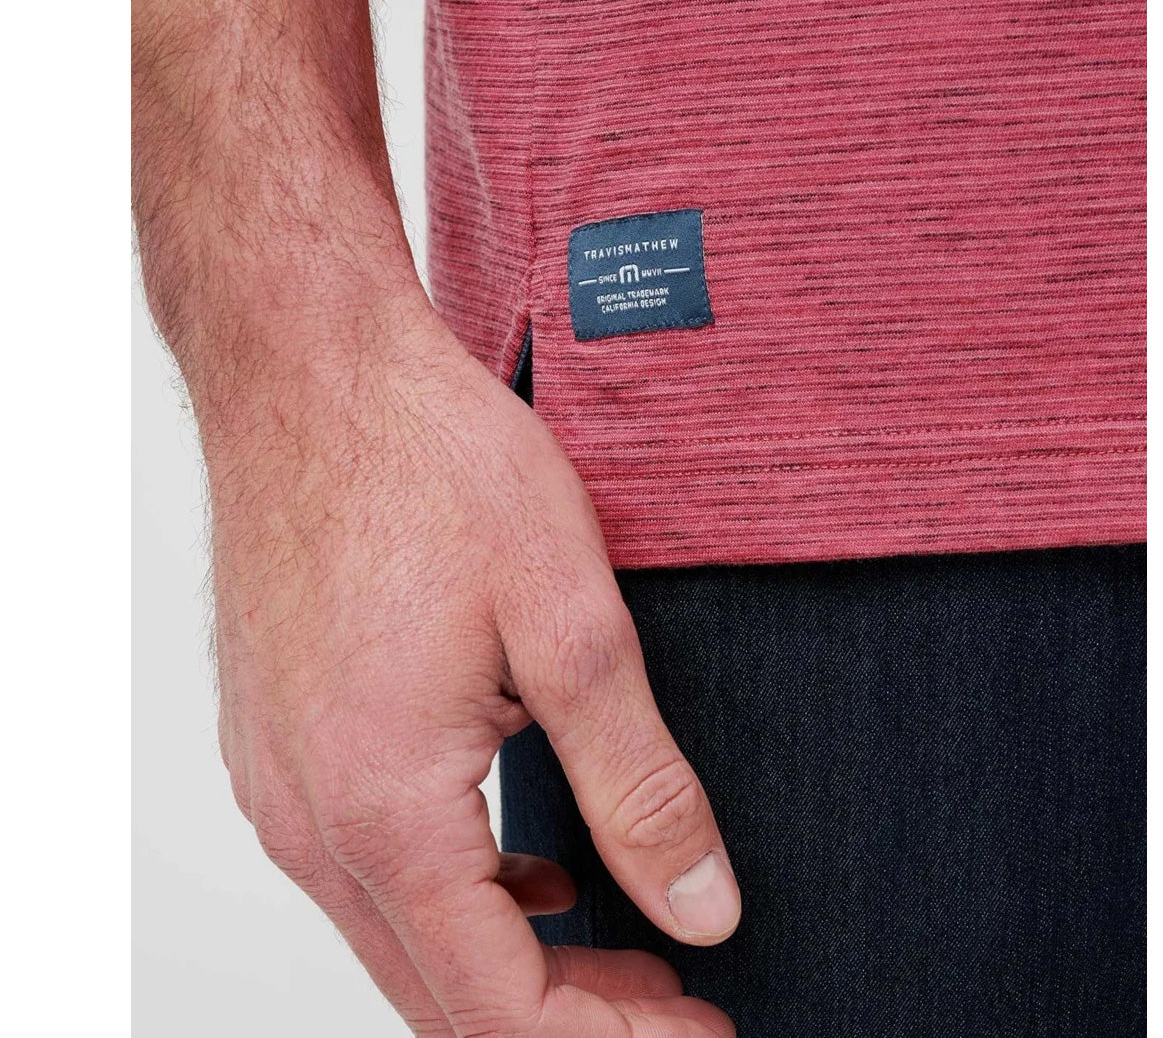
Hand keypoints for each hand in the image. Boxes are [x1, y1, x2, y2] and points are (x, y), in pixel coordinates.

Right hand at [205, 294, 739, 1035]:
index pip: (499, 1012)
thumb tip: (700, 907)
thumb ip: (637, 783)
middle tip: (673, 995)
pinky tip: (523, 861)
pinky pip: (364, 866)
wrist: (312, 371)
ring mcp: (280, 779)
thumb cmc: (430, 466)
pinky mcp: (279, 737)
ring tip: (617, 940)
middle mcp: (308, 817)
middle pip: (441, 996)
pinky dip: (455, 895)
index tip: (702, 1027)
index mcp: (383, 806)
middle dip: (568, 1017)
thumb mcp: (572, 625)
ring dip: (510, 961)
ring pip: (399, 938)